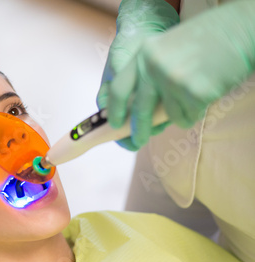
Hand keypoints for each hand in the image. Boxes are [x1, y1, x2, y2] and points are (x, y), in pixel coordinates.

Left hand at [108, 1, 254, 149]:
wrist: (240, 29)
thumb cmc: (207, 39)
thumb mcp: (167, 49)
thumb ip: (150, 73)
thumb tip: (137, 110)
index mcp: (144, 54)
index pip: (119, 88)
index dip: (114, 110)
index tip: (113, 124)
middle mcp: (153, 67)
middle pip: (139, 111)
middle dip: (138, 130)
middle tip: (137, 140)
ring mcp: (172, 81)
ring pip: (169, 116)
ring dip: (182, 111)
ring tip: (197, 89)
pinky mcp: (192, 93)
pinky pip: (188, 117)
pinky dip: (197, 111)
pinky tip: (207, 90)